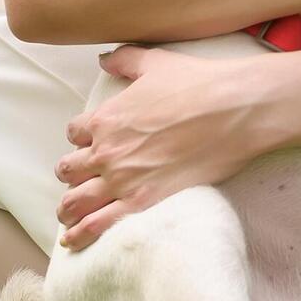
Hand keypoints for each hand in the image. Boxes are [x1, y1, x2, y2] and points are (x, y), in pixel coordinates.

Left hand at [54, 45, 270, 249]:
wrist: (233, 111)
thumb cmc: (198, 83)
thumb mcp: (155, 62)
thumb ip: (125, 60)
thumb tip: (104, 59)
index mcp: (106, 118)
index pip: (74, 132)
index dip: (81, 137)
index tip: (90, 142)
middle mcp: (106, 152)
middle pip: (68, 169)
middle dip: (70, 173)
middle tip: (77, 179)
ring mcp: (121, 180)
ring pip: (75, 201)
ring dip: (68, 209)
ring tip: (67, 216)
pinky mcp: (141, 203)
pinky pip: (98, 225)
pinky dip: (80, 235)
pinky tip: (73, 241)